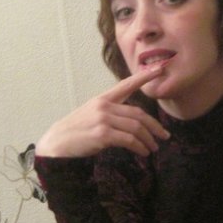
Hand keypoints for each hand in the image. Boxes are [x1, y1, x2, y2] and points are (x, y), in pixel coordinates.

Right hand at [36, 67, 169, 157]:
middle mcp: (104, 106)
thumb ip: (112, 113)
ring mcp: (103, 119)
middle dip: (154, 126)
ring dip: (148, 139)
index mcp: (103, 99)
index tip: (160, 69)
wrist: (57, 143)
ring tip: (153, 148)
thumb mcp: (93, 115)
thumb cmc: (77, 131)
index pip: (127, 84)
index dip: (144, 77)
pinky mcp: (102, 134)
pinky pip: (129, 140)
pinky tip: (143, 153)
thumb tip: (135, 122)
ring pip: (136, 127)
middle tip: (164, 136)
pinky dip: (139, 147)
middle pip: (138, 114)